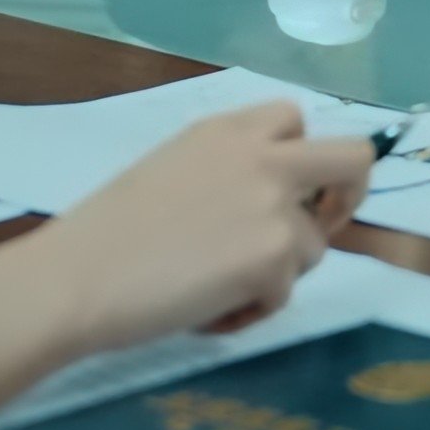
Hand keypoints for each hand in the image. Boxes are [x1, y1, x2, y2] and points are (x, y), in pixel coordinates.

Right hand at [0, 101, 374, 360]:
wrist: (75, 279)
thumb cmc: (106, 233)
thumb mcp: (173, 169)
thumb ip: (226, 170)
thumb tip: (265, 201)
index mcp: (228, 130)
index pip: (295, 118)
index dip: (301, 157)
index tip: (290, 189)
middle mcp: (263, 157)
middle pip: (354, 158)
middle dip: (349, 194)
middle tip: (320, 226)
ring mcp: (275, 206)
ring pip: (313, 247)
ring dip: (275, 273)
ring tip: (213, 288)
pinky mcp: (274, 257)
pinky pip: (283, 294)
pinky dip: (250, 311)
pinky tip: (205, 312)